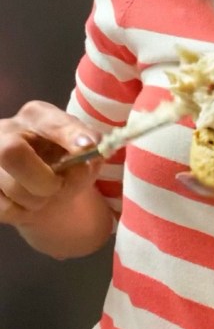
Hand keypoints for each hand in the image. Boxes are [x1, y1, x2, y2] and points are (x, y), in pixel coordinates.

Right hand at [0, 101, 100, 227]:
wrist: (39, 185)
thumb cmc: (62, 161)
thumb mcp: (82, 153)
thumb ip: (90, 150)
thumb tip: (90, 148)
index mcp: (36, 116)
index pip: (51, 122)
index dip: (70, 134)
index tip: (88, 146)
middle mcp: (5, 130)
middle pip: (11, 153)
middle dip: (44, 180)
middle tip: (58, 187)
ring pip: (12, 188)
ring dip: (37, 201)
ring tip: (44, 195)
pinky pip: (4, 208)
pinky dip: (21, 213)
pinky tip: (24, 202)